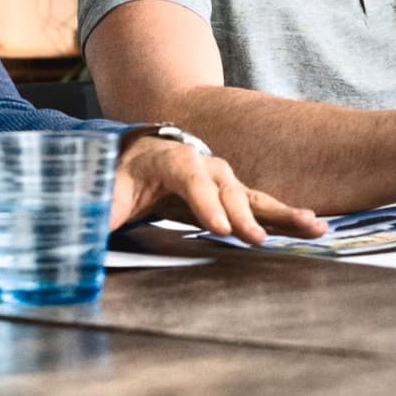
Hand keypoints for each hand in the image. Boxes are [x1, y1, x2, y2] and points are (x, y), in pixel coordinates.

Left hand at [111, 139, 325, 244]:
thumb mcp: (107, 190)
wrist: (140, 155)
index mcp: (168, 159)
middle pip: (226, 187)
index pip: (190, 177)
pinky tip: (313, 226)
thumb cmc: (122, 176)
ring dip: (281, 212)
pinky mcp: (234, 193)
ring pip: (253, 195)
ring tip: (310, 226)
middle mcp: (203, 163)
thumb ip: (100, 210)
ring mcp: (223, 177)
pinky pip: (262, 204)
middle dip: (242, 214)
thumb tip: (81, 234)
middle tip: (255, 239)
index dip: (205, 203)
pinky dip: (287, 215)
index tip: (220, 229)